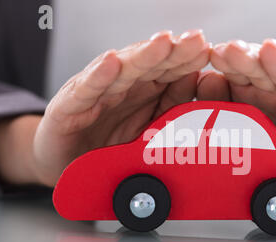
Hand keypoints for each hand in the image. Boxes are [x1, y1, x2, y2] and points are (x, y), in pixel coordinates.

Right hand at [0, 30, 209, 187]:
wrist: (67, 168)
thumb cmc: (108, 149)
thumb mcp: (148, 133)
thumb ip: (170, 108)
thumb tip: (199, 80)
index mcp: (143, 93)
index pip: (168, 72)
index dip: (187, 61)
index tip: (208, 52)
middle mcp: (121, 88)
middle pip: (149, 66)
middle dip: (173, 52)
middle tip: (195, 40)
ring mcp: (95, 95)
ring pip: (121, 72)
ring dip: (142, 57)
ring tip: (163, 43)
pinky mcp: (67, 107)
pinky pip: (85, 91)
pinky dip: (98, 77)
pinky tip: (112, 63)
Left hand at [198, 39, 275, 197]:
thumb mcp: (246, 133)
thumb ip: (224, 107)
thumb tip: (205, 79)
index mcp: (258, 96)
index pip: (243, 73)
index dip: (231, 63)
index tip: (216, 55)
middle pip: (265, 74)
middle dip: (249, 60)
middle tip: (233, 49)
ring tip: (268, 50)